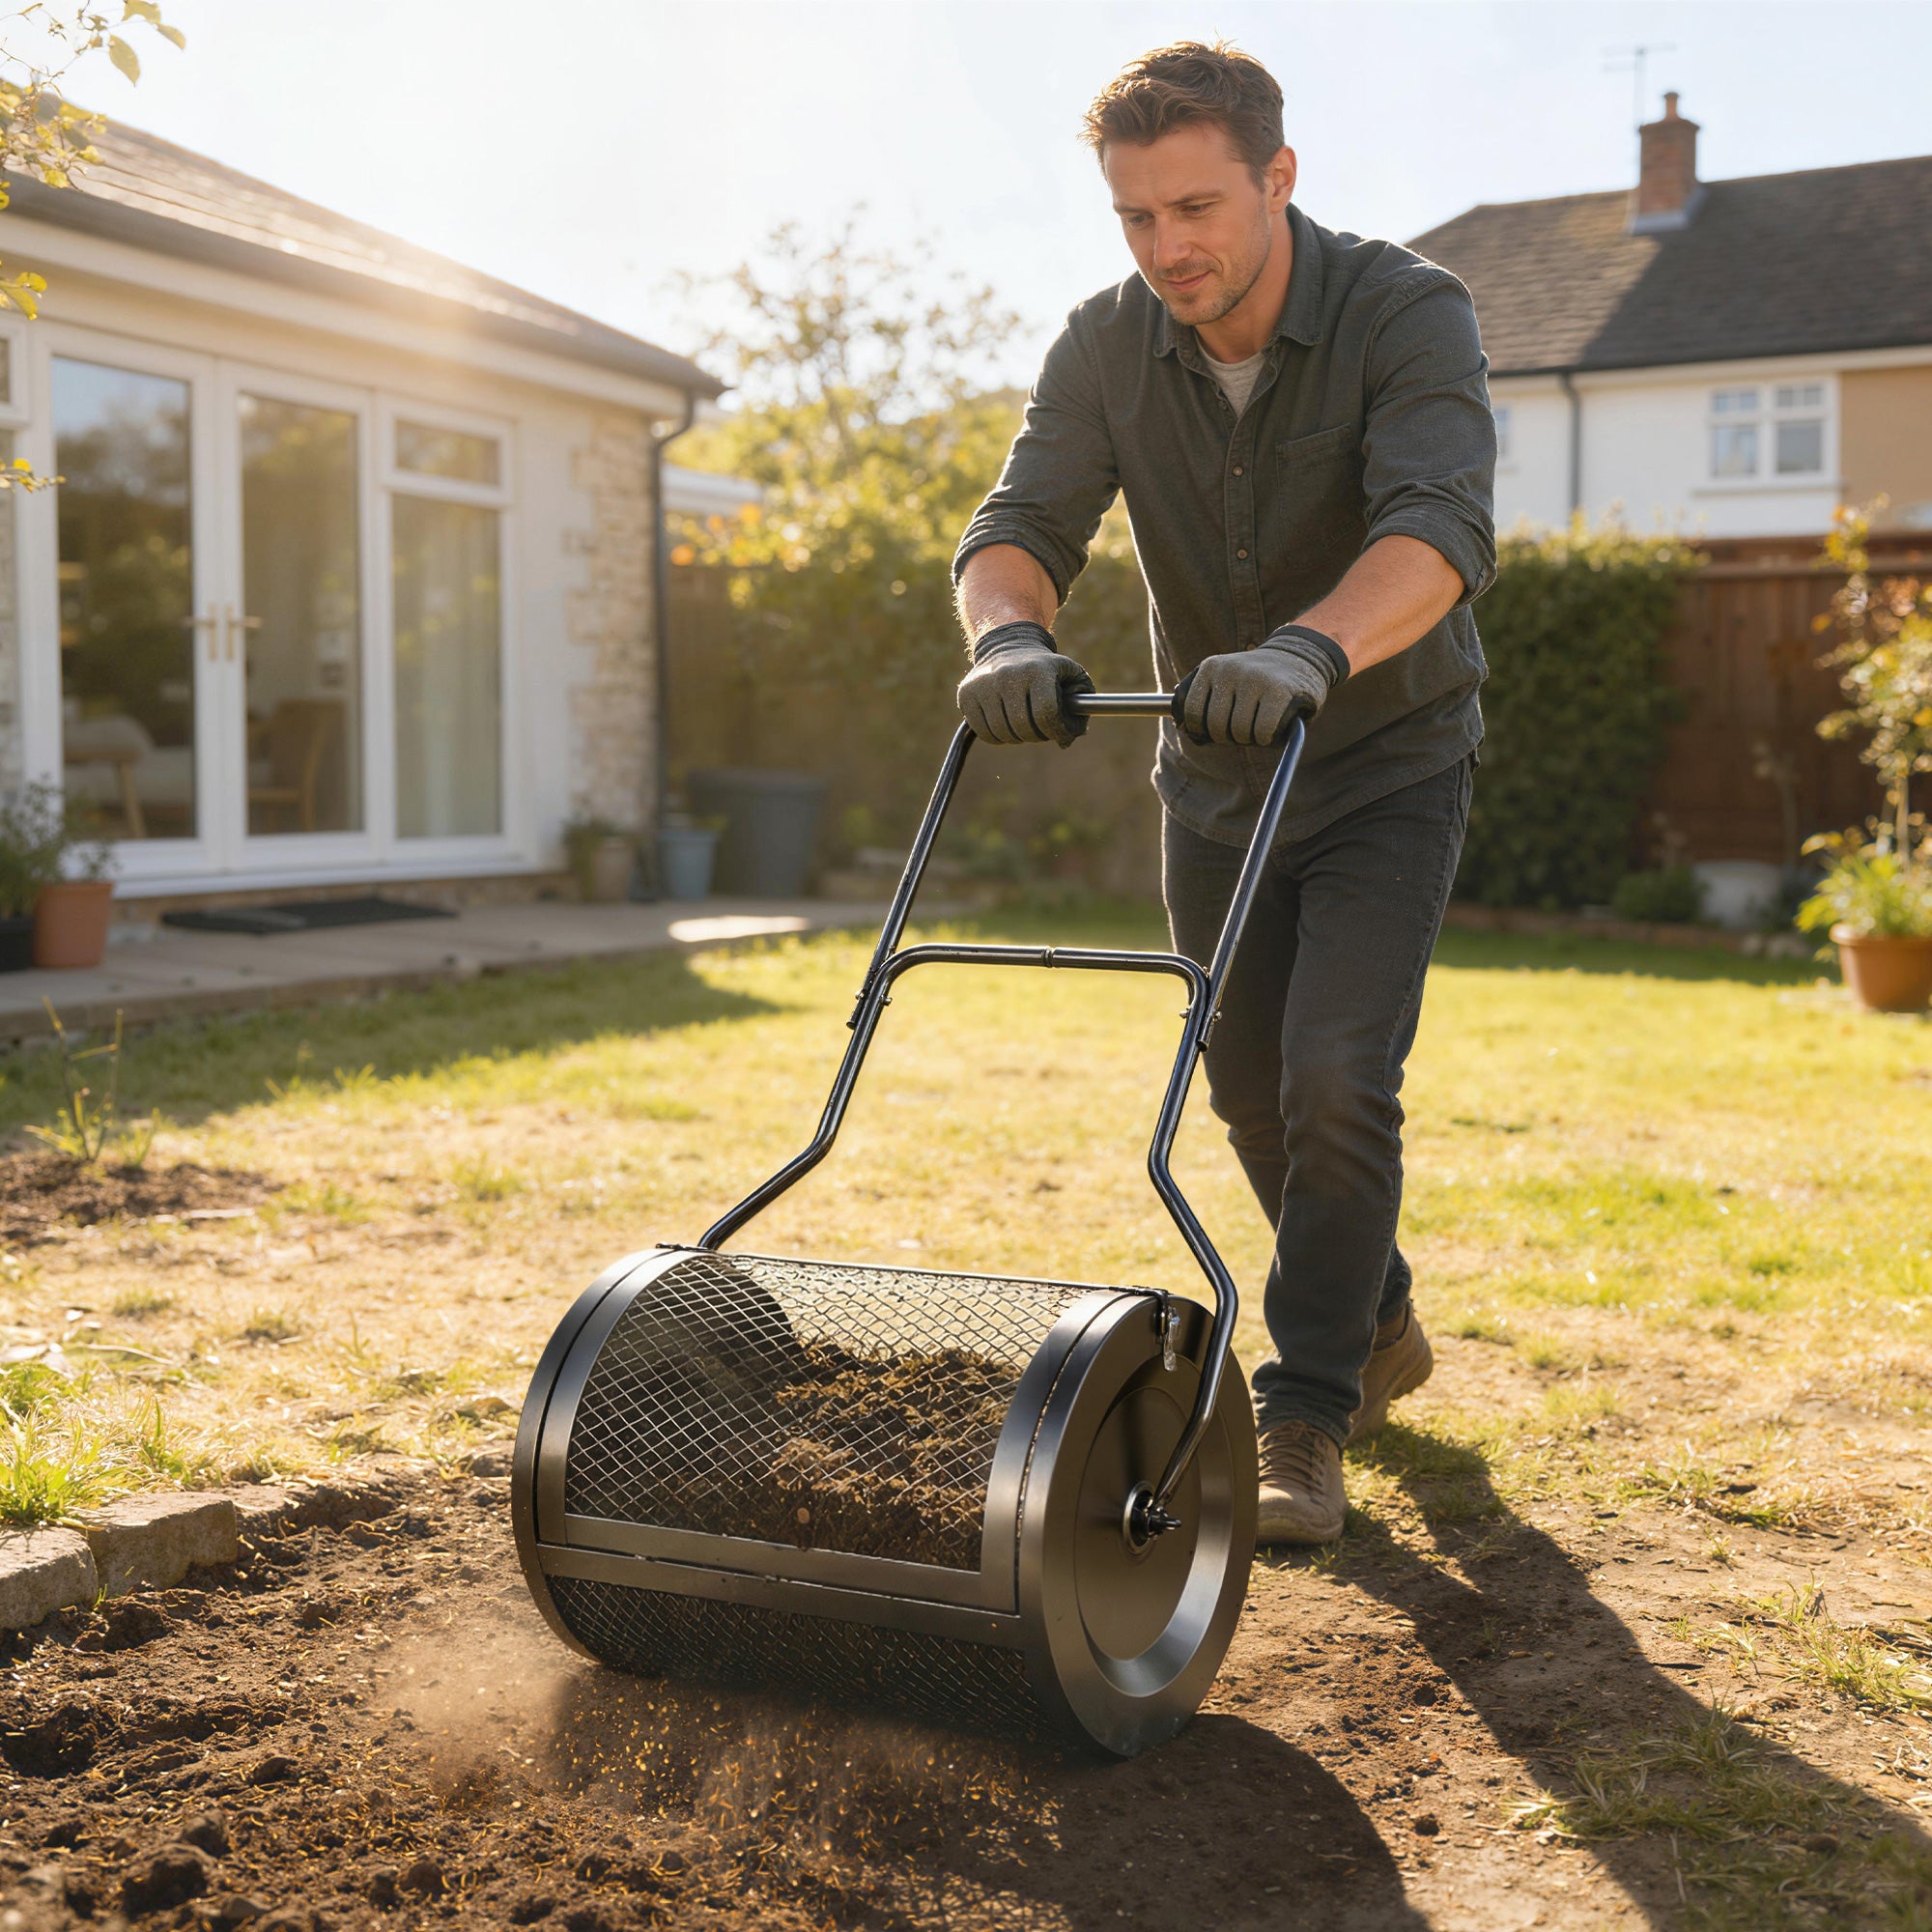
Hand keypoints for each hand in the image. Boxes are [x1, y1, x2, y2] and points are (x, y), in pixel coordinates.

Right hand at [956, 621, 1093, 747]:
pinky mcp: (966, 694)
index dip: (1057, 731)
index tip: (1061, 736)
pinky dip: (999, 737)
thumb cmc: (1043, 666)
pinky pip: (984, 733)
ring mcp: (983, 685)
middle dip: (1038, 736)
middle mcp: (1007, 675)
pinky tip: (1007, 725)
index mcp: (1036, 669)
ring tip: (1024, 727)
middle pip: (1024, 727)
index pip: (1047, 715)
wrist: (1007, 644)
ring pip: (1004, 734)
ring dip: (1018, 738)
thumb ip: (1083, 701)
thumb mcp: (1070, 672)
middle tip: (1042, 731)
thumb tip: (1071, 737)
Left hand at [1177, 625, 1348, 745]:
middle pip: (1216, 726)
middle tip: (1244, 729)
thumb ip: (1204, 699)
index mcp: (1211, 667)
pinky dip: (1266, 739)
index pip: (1192, 713)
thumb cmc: (1257, 680)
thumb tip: (1184, 728)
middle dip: (1229, 737)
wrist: (1300, 654)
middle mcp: (1230, 670)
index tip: (1218, 729)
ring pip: (1239, 731)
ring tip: (1260, 725)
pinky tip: (1273, 729)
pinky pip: (1262, 732)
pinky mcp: (1279, 691)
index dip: (1204, 730)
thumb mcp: (1226, 679)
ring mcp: (1255, 679)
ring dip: (1250, 739)